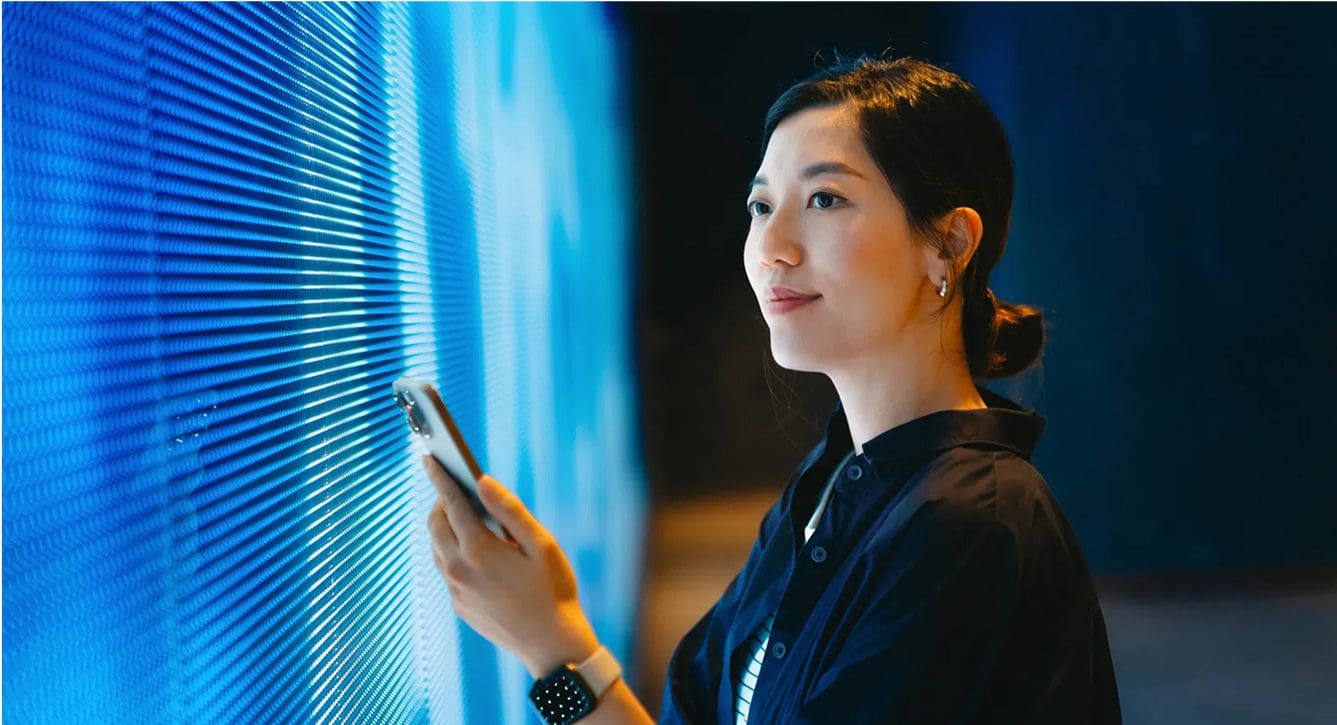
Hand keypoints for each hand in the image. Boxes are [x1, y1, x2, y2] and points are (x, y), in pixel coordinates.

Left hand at [422, 455, 600, 677]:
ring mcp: (456, 591)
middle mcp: (459, 569)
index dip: (440, 477)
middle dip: (440, 500)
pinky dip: (452, 551)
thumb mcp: (542, 544)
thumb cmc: (554, 590)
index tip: (429, 457)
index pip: (451, 502)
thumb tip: (482, 480)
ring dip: (444, 526)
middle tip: (455, 487)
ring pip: (437, 548)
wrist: (551, 646)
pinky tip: (472, 548)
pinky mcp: (460, 606)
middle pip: (436, 524)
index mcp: (479, 549)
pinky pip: (446, 570)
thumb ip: (510, 510)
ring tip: (462, 513)